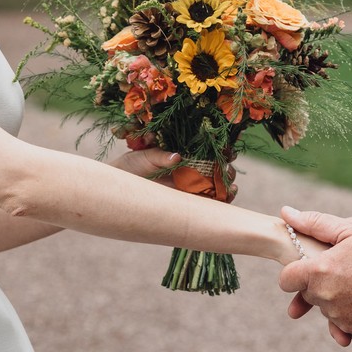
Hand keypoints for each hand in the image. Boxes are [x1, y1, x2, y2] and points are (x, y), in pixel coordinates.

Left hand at [111, 145, 239, 201]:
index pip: (210, 149)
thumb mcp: (145, 157)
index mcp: (185, 153)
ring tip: (231, 186)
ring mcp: (192, 185)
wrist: (120, 186)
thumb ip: (160, 156)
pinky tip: (228, 195)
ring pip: (219, 184)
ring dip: (229, 184)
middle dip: (228, 169)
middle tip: (227, 170)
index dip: (224, 149)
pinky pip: (211, 201)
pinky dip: (223, 199)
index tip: (229, 150)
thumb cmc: (132, 166)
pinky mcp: (190, 202)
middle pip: (219, 167)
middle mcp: (192, 168)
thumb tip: (176, 156)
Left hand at [279, 207, 351, 345]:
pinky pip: (344, 323)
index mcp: (319, 271)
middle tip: (345, 269)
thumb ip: (316, 223)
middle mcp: (325, 297)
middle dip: (320, 282)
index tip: (309, 266)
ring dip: (337, 298)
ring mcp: (340, 316)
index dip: (296, 272)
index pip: (287, 279)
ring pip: (327, 308)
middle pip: (309, 293)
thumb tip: (286, 213)